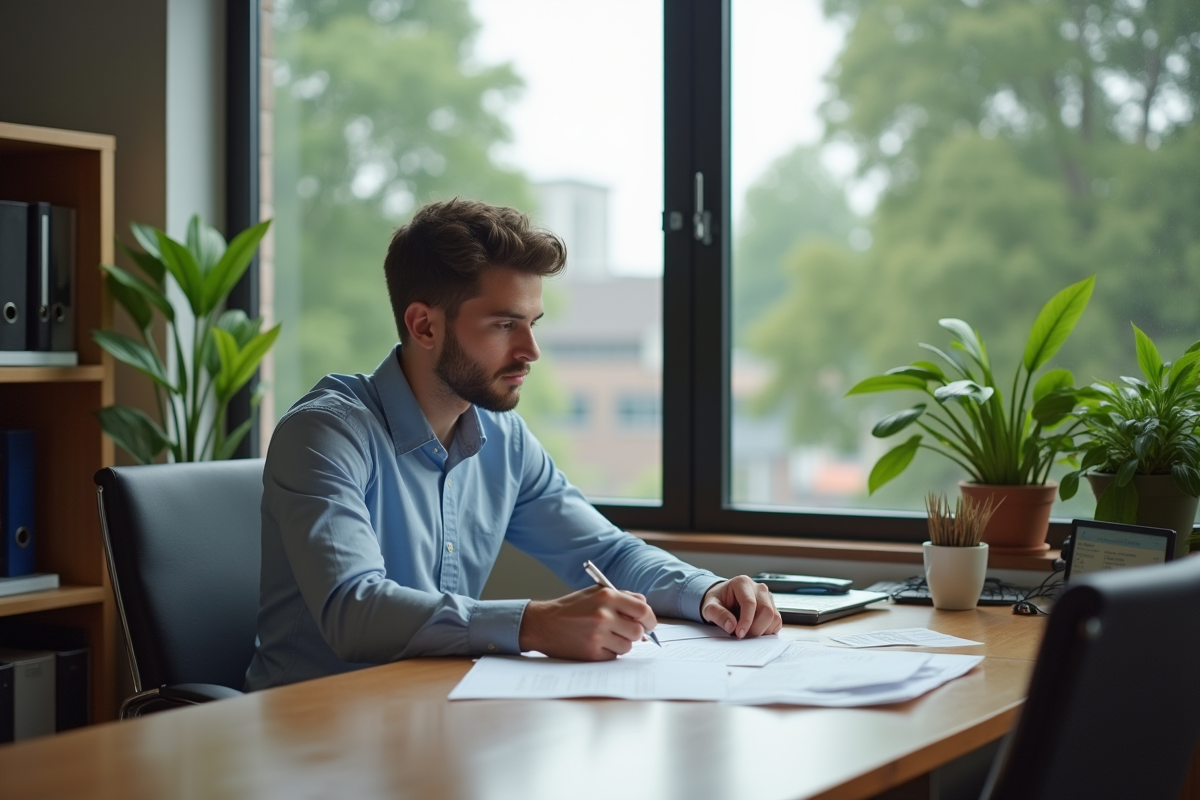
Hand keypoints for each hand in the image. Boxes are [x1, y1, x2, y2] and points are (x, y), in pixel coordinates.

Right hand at [519, 585, 657, 659]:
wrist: (543, 624)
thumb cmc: (572, 608)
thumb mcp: (595, 593)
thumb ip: (622, 597)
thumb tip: (645, 610)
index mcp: (606, 596)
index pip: (643, 610)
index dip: (649, 619)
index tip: (648, 624)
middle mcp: (603, 615)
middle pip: (638, 631)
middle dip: (636, 633)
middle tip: (627, 632)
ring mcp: (597, 635)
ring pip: (628, 646)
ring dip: (621, 643)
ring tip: (606, 636)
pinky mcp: (591, 653)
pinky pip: (614, 656)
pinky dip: (609, 652)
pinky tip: (596, 644)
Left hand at [701, 576, 782, 638]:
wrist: (723, 599)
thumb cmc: (717, 601)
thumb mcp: (709, 607)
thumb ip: (718, 614)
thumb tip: (732, 626)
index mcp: (742, 583)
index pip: (750, 603)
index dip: (746, 621)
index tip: (739, 634)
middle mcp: (759, 588)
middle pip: (766, 610)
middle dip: (755, 628)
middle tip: (743, 636)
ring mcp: (768, 597)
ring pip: (774, 617)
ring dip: (762, 630)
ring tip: (747, 633)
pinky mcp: (773, 607)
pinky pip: (777, 622)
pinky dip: (767, 631)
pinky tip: (754, 631)